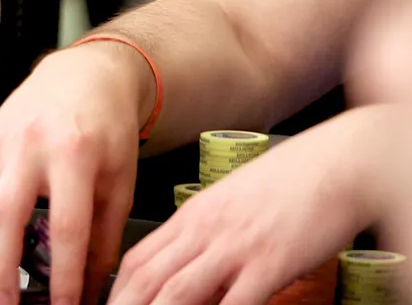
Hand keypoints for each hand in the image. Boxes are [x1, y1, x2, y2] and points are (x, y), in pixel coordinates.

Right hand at [0, 43, 148, 304]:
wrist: (82, 75)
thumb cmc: (105, 126)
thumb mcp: (119, 181)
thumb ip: (105, 236)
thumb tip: (91, 288)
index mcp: (73, 154)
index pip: (66, 227)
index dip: (66, 275)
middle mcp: (28, 148)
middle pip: (4, 219)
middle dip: (0, 272)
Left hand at [109, 107, 389, 304]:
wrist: (338, 161)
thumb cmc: (292, 181)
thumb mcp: (233, 203)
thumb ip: (208, 234)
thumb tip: (189, 266)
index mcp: (193, 215)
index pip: (138, 259)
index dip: (115, 290)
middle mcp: (205, 231)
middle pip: (147, 279)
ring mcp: (235, 247)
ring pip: (177, 292)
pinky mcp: (270, 262)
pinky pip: (235, 302)